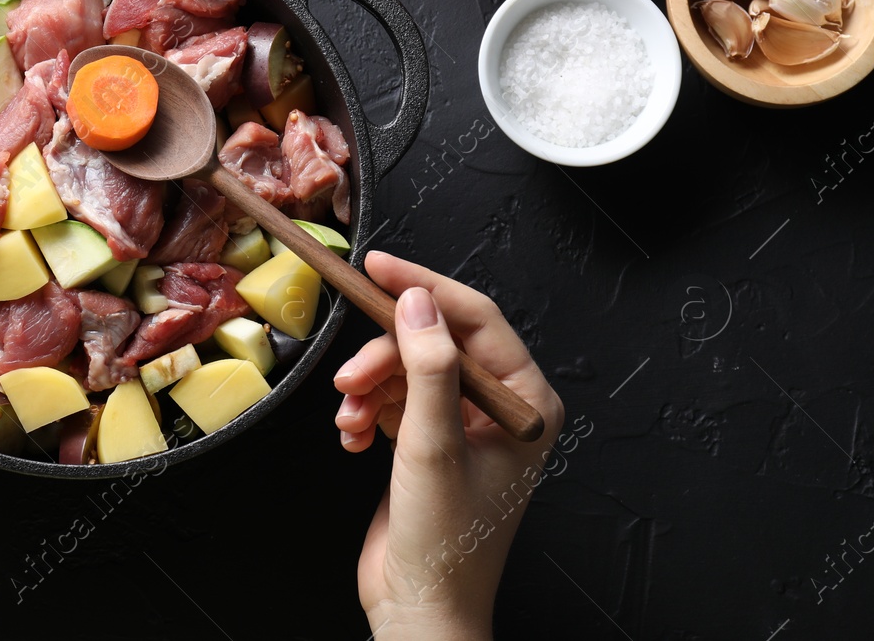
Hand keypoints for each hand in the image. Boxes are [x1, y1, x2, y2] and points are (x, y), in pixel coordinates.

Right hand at [333, 251, 563, 639]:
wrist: (420, 609)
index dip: (424, 287)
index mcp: (524, 402)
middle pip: (432, 342)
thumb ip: (428, 368)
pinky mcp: (429, 442)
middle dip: (383, 356)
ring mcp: (463, 424)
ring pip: (404, 369)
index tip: (377, 267)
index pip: (475, 318)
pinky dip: (364, 413)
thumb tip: (418, 302)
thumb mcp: (433, 445)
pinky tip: (353, 440)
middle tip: (348, 378)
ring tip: (349, 420)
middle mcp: (499, 407)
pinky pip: (390, 400)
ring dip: (368, 388)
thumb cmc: (447, 542)